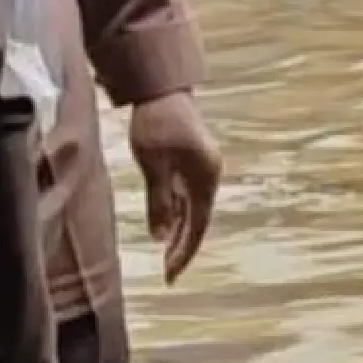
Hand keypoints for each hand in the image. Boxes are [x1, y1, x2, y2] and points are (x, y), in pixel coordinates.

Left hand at [128, 91, 222, 282]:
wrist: (160, 87)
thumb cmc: (157, 124)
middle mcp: (208, 174)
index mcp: (206, 176)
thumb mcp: (154, 165)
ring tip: (164, 253)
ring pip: (191, 207)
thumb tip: (161, 237)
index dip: (185, 251)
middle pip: (198, 218)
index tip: (170, 276)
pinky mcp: (189, 159)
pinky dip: (174, 211)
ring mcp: (200, 167)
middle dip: (183, 245)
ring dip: (178, 229)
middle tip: (167, 272)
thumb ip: (159, 201)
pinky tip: (164, 223)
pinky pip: (184, 194)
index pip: (198, 224)